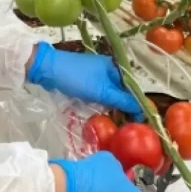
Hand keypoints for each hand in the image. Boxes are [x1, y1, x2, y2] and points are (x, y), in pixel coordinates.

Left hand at [26, 42, 142, 119]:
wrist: (49, 70)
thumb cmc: (77, 78)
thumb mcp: (102, 91)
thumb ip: (122, 100)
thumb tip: (141, 109)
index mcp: (115, 67)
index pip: (132, 87)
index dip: (137, 104)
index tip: (139, 121)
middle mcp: (108, 69)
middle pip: (122, 91)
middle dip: (124, 106)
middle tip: (126, 124)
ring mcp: (97, 75)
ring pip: (110, 93)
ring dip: (113, 106)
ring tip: (116, 122)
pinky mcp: (87, 81)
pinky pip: (100, 93)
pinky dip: (102, 103)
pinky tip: (103, 113)